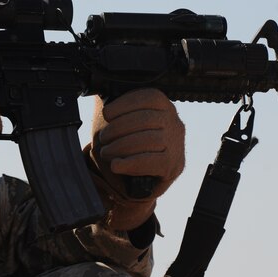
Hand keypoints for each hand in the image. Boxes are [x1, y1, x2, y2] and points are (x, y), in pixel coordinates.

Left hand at [87, 88, 185, 229]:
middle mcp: (174, 122)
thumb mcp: (123, 122)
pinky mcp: (173, 165)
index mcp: (163, 106)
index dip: (124, 104)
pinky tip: (116, 165)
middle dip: (118, 128)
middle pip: (146, 119)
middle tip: (103, 138)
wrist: (140, 179)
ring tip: (106, 152)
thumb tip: (102, 100)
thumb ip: (116, 109)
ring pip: (148, 140)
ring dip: (121, 146)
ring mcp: (176, 144)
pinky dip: (130, 163)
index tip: (106, 114)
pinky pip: (151, 162)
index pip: (148, 97)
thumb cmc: (128, 143)